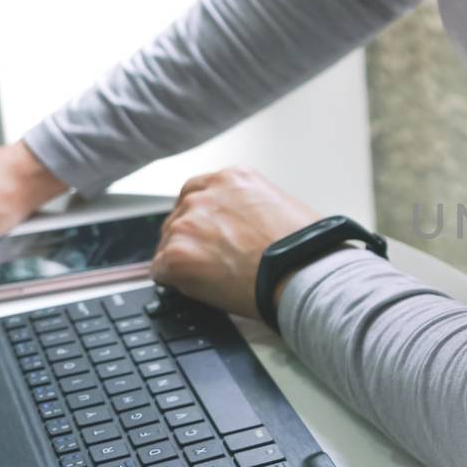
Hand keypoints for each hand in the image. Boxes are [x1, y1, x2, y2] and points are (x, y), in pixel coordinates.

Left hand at [150, 167, 319, 318]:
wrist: (304, 274)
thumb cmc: (305, 249)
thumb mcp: (279, 207)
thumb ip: (248, 208)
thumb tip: (239, 227)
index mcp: (232, 178)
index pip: (197, 192)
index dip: (202, 218)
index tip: (207, 233)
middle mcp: (205, 195)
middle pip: (179, 216)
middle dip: (191, 239)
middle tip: (212, 261)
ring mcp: (188, 224)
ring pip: (168, 244)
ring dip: (185, 260)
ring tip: (215, 278)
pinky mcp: (177, 255)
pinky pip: (160, 271)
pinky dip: (175, 282)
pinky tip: (201, 287)